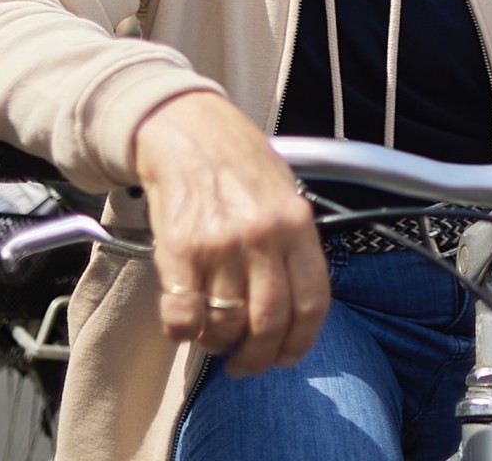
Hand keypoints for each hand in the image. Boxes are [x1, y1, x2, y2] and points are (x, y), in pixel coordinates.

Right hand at [132, 91, 329, 375]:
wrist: (185, 127)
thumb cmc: (236, 161)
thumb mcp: (284, 191)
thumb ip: (294, 242)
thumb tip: (296, 304)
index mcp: (296, 224)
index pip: (312, 302)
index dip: (300, 342)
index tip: (286, 357)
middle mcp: (262, 236)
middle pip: (269, 322)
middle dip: (257, 357)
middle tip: (246, 364)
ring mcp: (220, 244)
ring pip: (226, 323)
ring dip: (219, 344)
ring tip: (214, 339)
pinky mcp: (179, 248)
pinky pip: (183, 314)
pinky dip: (183, 331)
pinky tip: (185, 325)